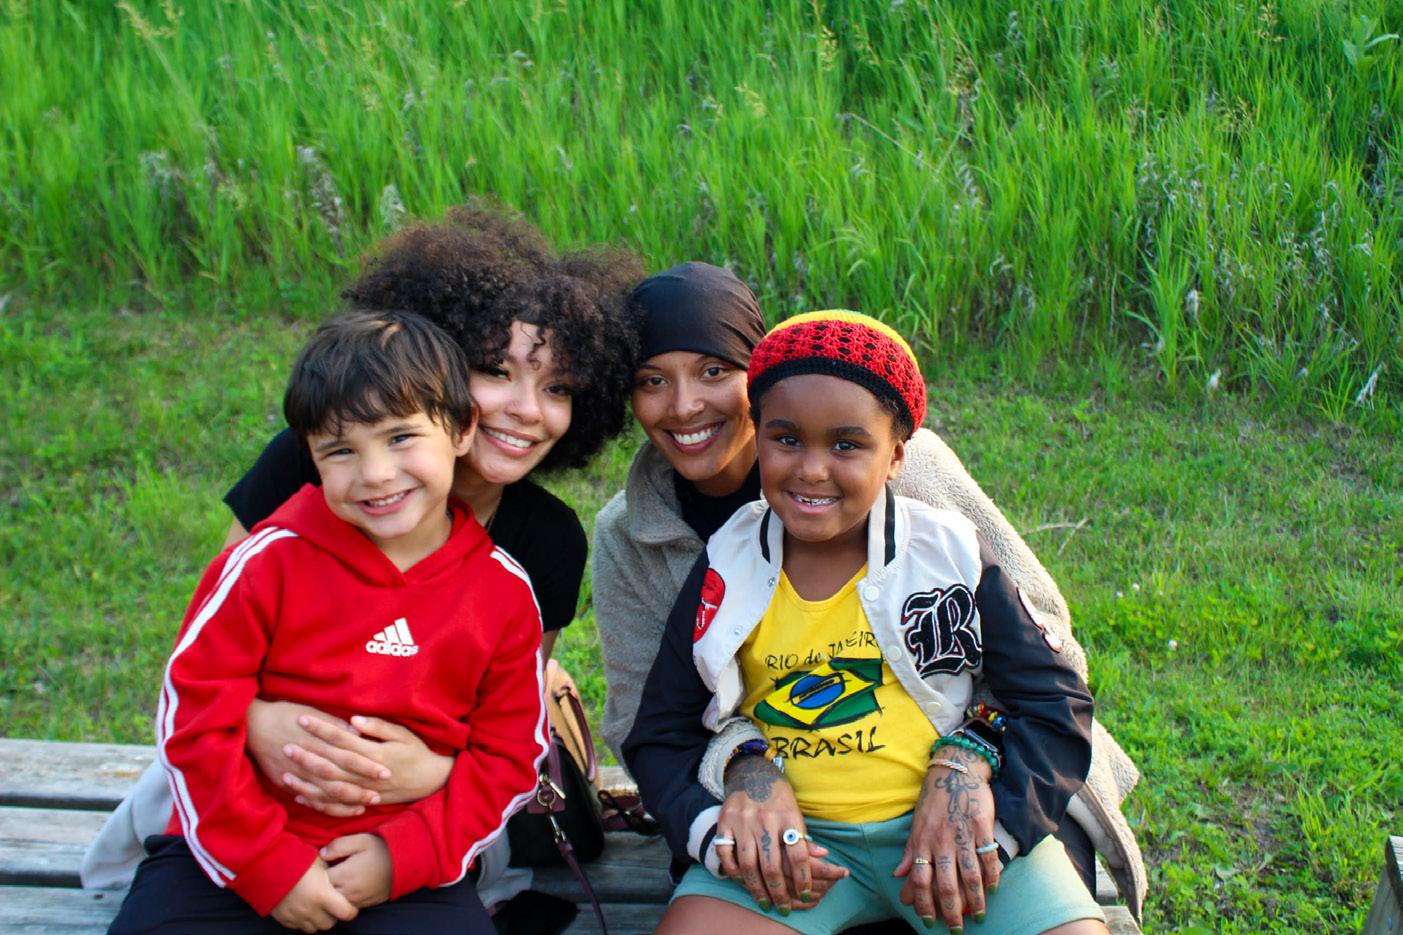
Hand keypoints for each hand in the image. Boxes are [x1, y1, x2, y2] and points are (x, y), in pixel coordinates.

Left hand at [246, 701, 450, 814]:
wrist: (431, 781)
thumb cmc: (417, 752)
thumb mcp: (404, 734)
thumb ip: (378, 727)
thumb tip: (353, 720)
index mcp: (374, 753)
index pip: (341, 739)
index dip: (321, 729)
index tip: (302, 719)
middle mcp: (365, 773)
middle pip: (330, 763)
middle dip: (307, 754)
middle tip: (285, 745)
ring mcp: (362, 790)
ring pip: (328, 787)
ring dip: (306, 780)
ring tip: (285, 772)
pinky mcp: (362, 800)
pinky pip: (335, 804)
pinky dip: (316, 800)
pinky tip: (299, 794)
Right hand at [270, 858, 357, 932]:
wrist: (267, 864)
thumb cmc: (296, 860)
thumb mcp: (320, 863)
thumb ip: (332, 876)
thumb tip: (340, 881)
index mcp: (323, 895)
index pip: (346, 913)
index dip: (350, 910)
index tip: (349, 905)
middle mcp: (310, 909)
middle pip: (329, 923)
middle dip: (332, 916)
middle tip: (330, 905)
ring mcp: (296, 916)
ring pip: (314, 928)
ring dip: (317, 920)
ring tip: (316, 907)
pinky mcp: (284, 919)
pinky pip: (298, 927)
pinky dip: (303, 921)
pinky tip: (302, 908)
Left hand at [323, 833, 392, 908]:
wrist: (406, 862)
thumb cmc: (382, 849)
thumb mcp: (361, 840)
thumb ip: (339, 845)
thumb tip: (321, 854)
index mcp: (345, 874)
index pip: (320, 879)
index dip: (319, 871)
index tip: (323, 864)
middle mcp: (349, 891)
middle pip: (326, 893)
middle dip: (324, 885)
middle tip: (329, 872)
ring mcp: (358, 900)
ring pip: (336, 902)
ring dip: (334, 893)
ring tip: (338, 880)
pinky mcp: (366, 904)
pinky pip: (349, 906)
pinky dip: (345, 899)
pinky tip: (350, 887)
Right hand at [715, 755, 848, 914]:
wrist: (750, 772)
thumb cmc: (778, 796)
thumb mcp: (796, 812)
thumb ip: (804, 836)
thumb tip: (822, 856)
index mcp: (788, 816)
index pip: (798, 855)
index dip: (804, 879)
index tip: (807, 895)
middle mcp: (765, 819)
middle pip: (772, 865)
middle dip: (779, 892)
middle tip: (783, 907)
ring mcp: (743, 821)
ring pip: (748, 864)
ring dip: (756, 888)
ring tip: (764, 902)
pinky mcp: (725, 822)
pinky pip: (726, 854)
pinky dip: (732, 871)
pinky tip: (742, 881)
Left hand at [894, 745, 999, 930]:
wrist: (955, 768)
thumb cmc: (934, 798)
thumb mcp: (916, 823)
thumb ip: (910, 852)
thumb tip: (898, 875)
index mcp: (923, 841)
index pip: (920, 879)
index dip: (923, 903)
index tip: (928, 920)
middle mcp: (941, 840)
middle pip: (946, 883)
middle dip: (951, 910)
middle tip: (956, 928)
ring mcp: (962, 833)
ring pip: (969, 874)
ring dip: (975, 900)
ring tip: (978, 916)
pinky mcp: (982, 825)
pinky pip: (988, 856)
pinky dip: (992, 876)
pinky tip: (993, 889)